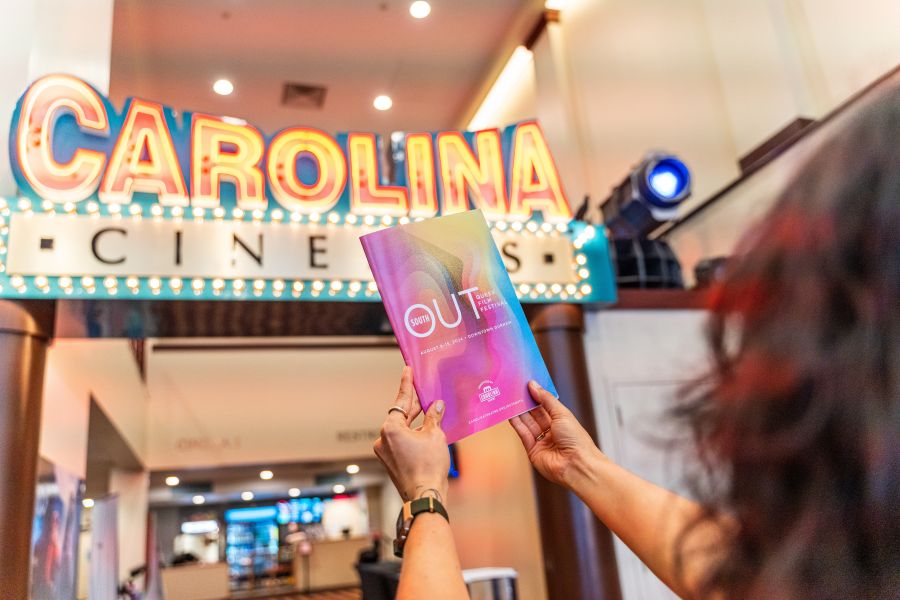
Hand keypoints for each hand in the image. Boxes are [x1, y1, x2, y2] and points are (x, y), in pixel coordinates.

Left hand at [374, 367, 449, 502]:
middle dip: (414, 406)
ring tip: (431, 413)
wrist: (424, 496)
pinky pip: (401, 441)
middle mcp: (383, 439)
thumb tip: (436, 406)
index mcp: (390, 428)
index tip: (407, 371)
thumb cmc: (428, 467)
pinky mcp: (390, 461)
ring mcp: (385, 452)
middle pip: (400, 415)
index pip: (401, 401)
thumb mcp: (434, 435)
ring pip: (401, 429)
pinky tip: (426, 432)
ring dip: (415, 422)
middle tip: (424, 392)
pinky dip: (412, 435)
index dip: (406, 385)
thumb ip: (433, 417)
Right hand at [510, 380, 602, 489]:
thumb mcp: (562, 413)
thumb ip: (546, 399)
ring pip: (527, 423)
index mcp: (561, 421)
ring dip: (518, 411)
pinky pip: (523, 434)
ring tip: (509, 399)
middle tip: (515, 390)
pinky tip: (510, 414)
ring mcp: (541, 441)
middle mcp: (551, 431)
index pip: (546, 405)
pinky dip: (516, 424)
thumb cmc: (576, 439)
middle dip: (525, 402)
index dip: (537, 395)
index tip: (526, 384)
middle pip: (535, 414)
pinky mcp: (532, 451)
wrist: (576, 465)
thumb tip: (533, 385)